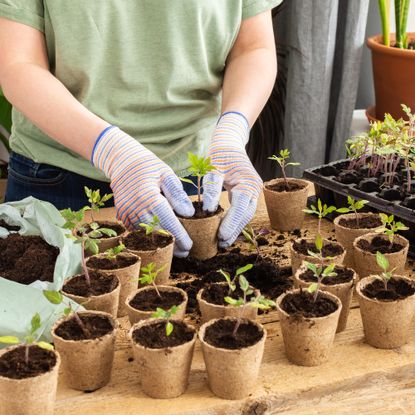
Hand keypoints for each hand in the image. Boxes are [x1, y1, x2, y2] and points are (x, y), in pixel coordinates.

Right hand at [92, 126, 194, 256]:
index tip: (189, 245)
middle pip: (156, 232)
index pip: (167, 221)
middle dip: (171, 244)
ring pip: (145, 234)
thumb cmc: (149, 166)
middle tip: (185, 252)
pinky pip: (136, 230)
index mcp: (149, 196)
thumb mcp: (167, 174)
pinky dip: (148, 236)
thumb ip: (178, 194)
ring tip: (175, 250)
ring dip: (160, 243)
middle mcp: (135, 207)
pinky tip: (159, 240)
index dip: (179, 235)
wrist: (122, 161)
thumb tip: (189, 214)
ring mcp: (126, 212)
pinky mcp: (122, 215)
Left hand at [203, 112, 262, 246]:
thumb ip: (211, 187)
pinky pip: (243, 210)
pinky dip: (235, 221)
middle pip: (246, 215)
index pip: (241, 207)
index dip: (231, 223)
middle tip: (221, 244)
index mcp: (248, 182)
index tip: (220, 236)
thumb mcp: (213, 166)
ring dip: (235, 228)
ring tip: (223, 242)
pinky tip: (226, 230)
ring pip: (246, 214)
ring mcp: (253, 191)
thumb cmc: (220, 152)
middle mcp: (255, 188)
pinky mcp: (248, 193)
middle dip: (234, 230)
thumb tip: (209, 210)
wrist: (230, 141)